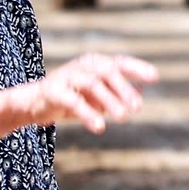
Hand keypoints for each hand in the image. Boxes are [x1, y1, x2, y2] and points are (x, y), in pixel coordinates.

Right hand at [22, 53, 155, 132]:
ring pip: (92, 84)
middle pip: (107, 71)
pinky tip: (100, 127)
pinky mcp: (53, 91)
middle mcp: (82, 66)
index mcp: (95, 63)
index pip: (119, 62)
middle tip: (137, 108)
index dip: (137, 68)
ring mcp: (67, 76)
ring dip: (110, 100)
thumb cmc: (72, 96)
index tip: (154, 77)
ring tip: (123, 117)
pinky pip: (73, 101)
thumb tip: (140, 95)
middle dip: (124, 88)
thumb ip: (118, 93)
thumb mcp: (97, 95)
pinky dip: (88, 113)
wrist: (34, 102)